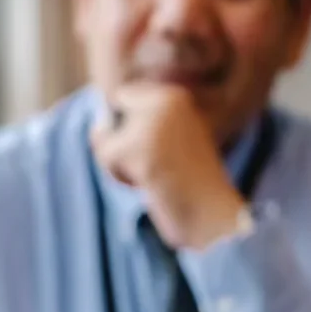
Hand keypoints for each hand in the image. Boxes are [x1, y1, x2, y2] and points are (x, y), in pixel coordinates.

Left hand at [91, 83, 245, 250]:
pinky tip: (147, 186)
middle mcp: (165, 101)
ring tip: (151, 178)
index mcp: (175, 97)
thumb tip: (96, 128)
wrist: (213, 214)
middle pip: (108, 117)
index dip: (123, 129)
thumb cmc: (188, 187)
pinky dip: (119, 177)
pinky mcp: (141, 148)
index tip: (152, 151)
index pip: (123, 97)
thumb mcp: (164, 147)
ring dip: (117, 166)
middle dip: (116, 148)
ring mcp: (153, 123)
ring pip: (103, 139)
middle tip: (152, 168)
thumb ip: (133, 129)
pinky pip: (106, 158)